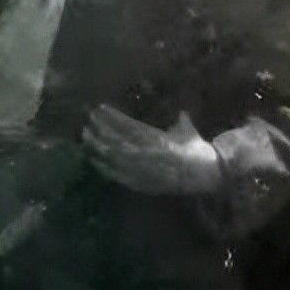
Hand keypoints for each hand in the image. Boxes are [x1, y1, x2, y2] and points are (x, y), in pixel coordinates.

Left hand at [83, 105, 223, 195]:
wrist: (204, 175)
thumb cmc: (197, 151)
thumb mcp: (188, 132)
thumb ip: (181, 122)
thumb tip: (182, 113)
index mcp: (155, 136)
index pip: (127, 124)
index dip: (112, 116)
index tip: (100, 108)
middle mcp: (145, 151)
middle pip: (116, 139)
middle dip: (101, 128)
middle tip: (88, 119)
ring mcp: (140, 168)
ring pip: (113, 155)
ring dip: (98, 145)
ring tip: (85, 135)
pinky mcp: (139, 181)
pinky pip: (118, 174)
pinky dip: (105, 166)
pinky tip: (94, 159)